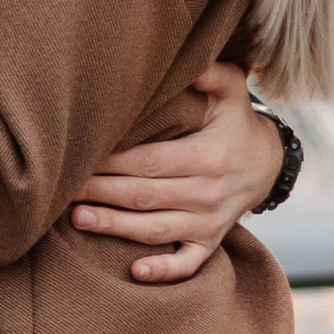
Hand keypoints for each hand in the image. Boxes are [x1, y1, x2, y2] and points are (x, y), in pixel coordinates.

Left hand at [70, 66, 281, 283]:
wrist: (268, 164)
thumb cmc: (235, 123)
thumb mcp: (231, 92)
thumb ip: (210, 74)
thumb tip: (188, 60)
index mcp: (208, 156)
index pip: (150, 161)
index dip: (113, 162)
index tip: (81, 158)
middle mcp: (208, 192)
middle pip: (144, 196)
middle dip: (102, 193)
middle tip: (64, 190)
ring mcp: (209, 222)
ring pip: (155, 229)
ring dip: (115, 227)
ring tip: (79, 220)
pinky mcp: (210, 242)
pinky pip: (187, 264)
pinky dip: (164, 272)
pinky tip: (135, 272)